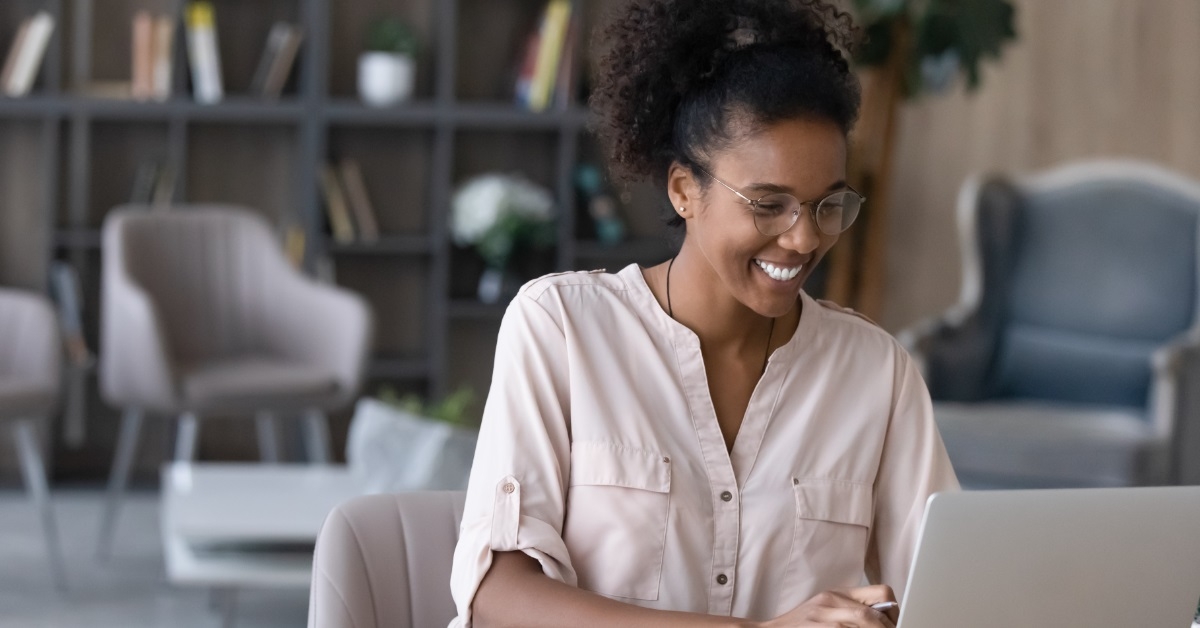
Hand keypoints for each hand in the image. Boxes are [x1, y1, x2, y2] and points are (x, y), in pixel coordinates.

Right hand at [758, 585, 898, 627]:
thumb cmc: (799, 625)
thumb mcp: (825, 608)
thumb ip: (850, 607)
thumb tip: (882, 616)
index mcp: (837, 594)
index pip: (880, 593)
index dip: (892, 611)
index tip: (891, 623)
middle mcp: (831, 602)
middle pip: (871, 616)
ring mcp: (824, 619)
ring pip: (862, 625)